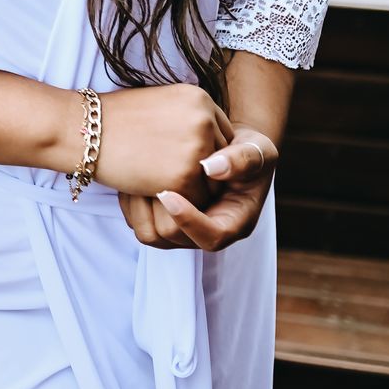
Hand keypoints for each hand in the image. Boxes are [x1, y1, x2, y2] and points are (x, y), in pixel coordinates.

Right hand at [86, 83, 234, 207]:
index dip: (203, 149)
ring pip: (213, 181)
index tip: (180, 156)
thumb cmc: (113, 118)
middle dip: (201, 169)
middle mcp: (204, 119)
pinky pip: (196, 199)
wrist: (82, 130)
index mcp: (199, 97)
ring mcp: (197, 147)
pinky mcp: (184, 175)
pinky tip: (155, 189)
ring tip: (162, 180)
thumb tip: (206, 141)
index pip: (220, 133)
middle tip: (172, 171)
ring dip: (193, 187)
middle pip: (221, 157)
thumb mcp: (159, 103)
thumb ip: (187, 118)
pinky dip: (180, 201)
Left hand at [118, 125, 277, 251]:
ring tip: (135, 176)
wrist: (229, 149)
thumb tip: (211, 168)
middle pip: (175, 238)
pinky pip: (140, 223)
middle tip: (145, 177)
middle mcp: (208, 230)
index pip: (213, 236)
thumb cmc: (248, 151)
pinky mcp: (166, 220)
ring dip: (140, 207)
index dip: (188, 220)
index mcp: (235, 221)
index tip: (168, 193)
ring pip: (152, 234)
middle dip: (158, 210)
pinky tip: (131, 177)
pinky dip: (132, 204)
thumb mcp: (256, 151)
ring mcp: (186, 228)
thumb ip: (241, 160)